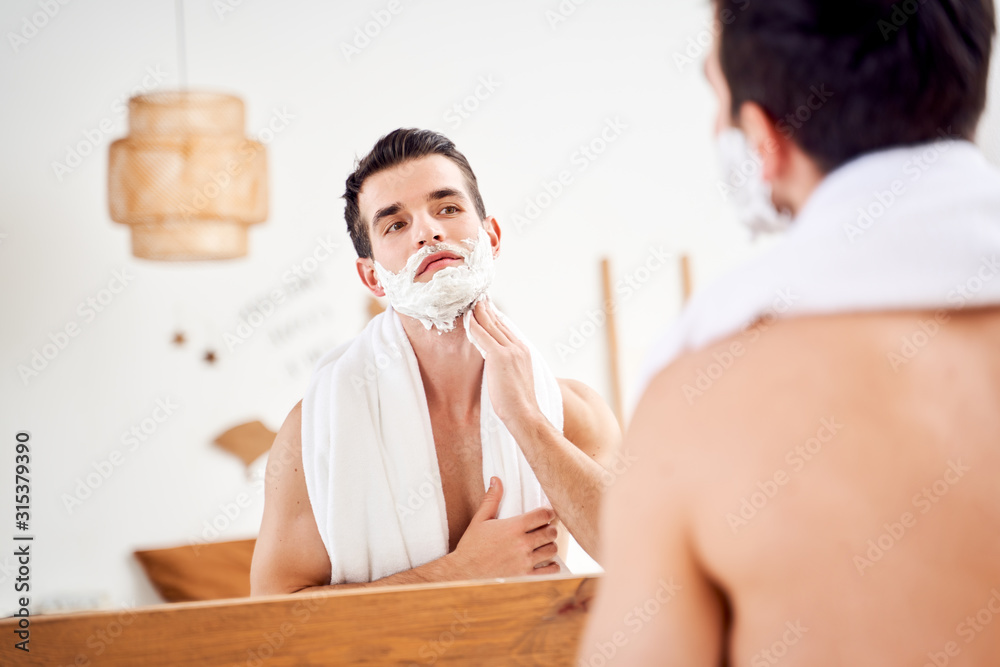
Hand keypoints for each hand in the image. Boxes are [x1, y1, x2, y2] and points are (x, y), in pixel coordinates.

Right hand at [449, 477, 560, 578]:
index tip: (547, 514)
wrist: (464, 572)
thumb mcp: (480, 519)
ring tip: (543, 545)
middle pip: (551, 532)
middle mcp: (522, 543)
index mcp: (513, 527)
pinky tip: (545, 562)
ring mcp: (525, 561)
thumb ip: (491, 499)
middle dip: (550, 529)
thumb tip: (496, 479)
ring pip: (552, 550)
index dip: (548, 512)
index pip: (543, 515)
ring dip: (550, 546)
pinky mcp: (525, 576)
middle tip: (545, 529)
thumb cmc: (471, 545)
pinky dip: (552, 566)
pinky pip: (550, 571)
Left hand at [466, 298, 542, 424]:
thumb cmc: (518, 403)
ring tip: (472, 302)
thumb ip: (509, 366)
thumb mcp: (515, 378)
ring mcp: (510, 350)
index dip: (495, 318)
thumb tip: (499, 366)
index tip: (487, 309)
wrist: (524, 413)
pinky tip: (467, 318)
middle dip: (487, 310)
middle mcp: (518, 347)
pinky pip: (483, 336)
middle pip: (499, 323)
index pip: (506, 329)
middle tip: (478, 298)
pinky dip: (474, 325)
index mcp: (523, 351)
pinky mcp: (499, 356)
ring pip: (491, 326)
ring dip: (480, 312)